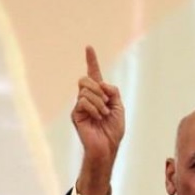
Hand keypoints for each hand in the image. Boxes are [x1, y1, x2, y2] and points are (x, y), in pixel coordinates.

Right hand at [71, 45, 123, 194]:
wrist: (107, 147)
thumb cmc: (113, 130)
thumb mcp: (119, 108)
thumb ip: (113, 92)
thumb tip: (101, 83)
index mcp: (99, 95)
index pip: (94, 75)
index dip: (91, 61)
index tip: (89, 47)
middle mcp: (87, 98)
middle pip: (86, 79)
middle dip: (97, 87)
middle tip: (106, 102)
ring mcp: (80, 106)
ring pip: (85, 90)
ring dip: (99, 101)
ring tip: (103, 114)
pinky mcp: (76, 114)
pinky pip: (82, 101)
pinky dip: (94, 107)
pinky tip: (98, 117)